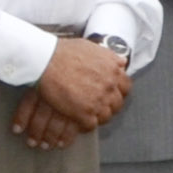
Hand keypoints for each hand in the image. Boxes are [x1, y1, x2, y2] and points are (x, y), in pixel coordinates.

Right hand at [12, 35, 131, 147]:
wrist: (46, 61)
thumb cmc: (63, 52)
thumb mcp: (92, 47)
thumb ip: (108, 57)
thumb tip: (120, 62)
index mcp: (113, 69)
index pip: (126, 87)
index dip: (118, 92)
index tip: (112, 94)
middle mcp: (109, 86)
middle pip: (117, 104)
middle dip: (109, 106)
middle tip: (99, 106)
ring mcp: (98, 101)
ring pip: (105, 116)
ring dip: (97, 117)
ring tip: (88, 115)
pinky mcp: (84, 113)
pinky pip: (90, 125)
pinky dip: (84, 125)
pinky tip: (78, 121)